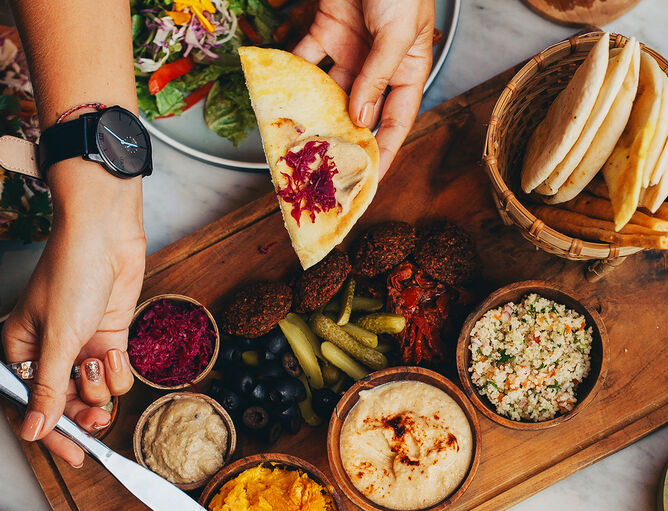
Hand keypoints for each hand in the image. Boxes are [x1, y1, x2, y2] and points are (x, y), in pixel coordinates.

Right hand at [2, 160, 144, 466]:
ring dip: (103, 383)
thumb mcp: (56, 338)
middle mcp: (51, 351)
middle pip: (67, 401)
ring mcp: (82, 344)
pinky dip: (120, 366)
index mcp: (22, 351)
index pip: (34, 404)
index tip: (75, 455)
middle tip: (98, 418)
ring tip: (102, 361)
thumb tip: (34, 428)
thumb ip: (47, 388)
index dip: (53, 433)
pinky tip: (116, 350)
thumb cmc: (72, 276)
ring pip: (96, 388)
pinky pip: (116, 369)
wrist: (106, 238)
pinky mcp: (109, 335)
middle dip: (85, 411)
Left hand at [293, 0, 434, 177]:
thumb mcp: (396, 33)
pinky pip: (305, 59)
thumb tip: (359, 120)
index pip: (396, 121)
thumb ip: (377, 76)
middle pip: (360, 112)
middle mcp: (377, 67)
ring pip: (329, 92)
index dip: (384, 151)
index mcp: (405, 70)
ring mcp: (350, 51)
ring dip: (313, 113)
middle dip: (343, 139)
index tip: (370, 180)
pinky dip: (290, 74)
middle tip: (326, 168)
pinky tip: (277, 94)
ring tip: (297, 140)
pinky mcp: (325, 32)